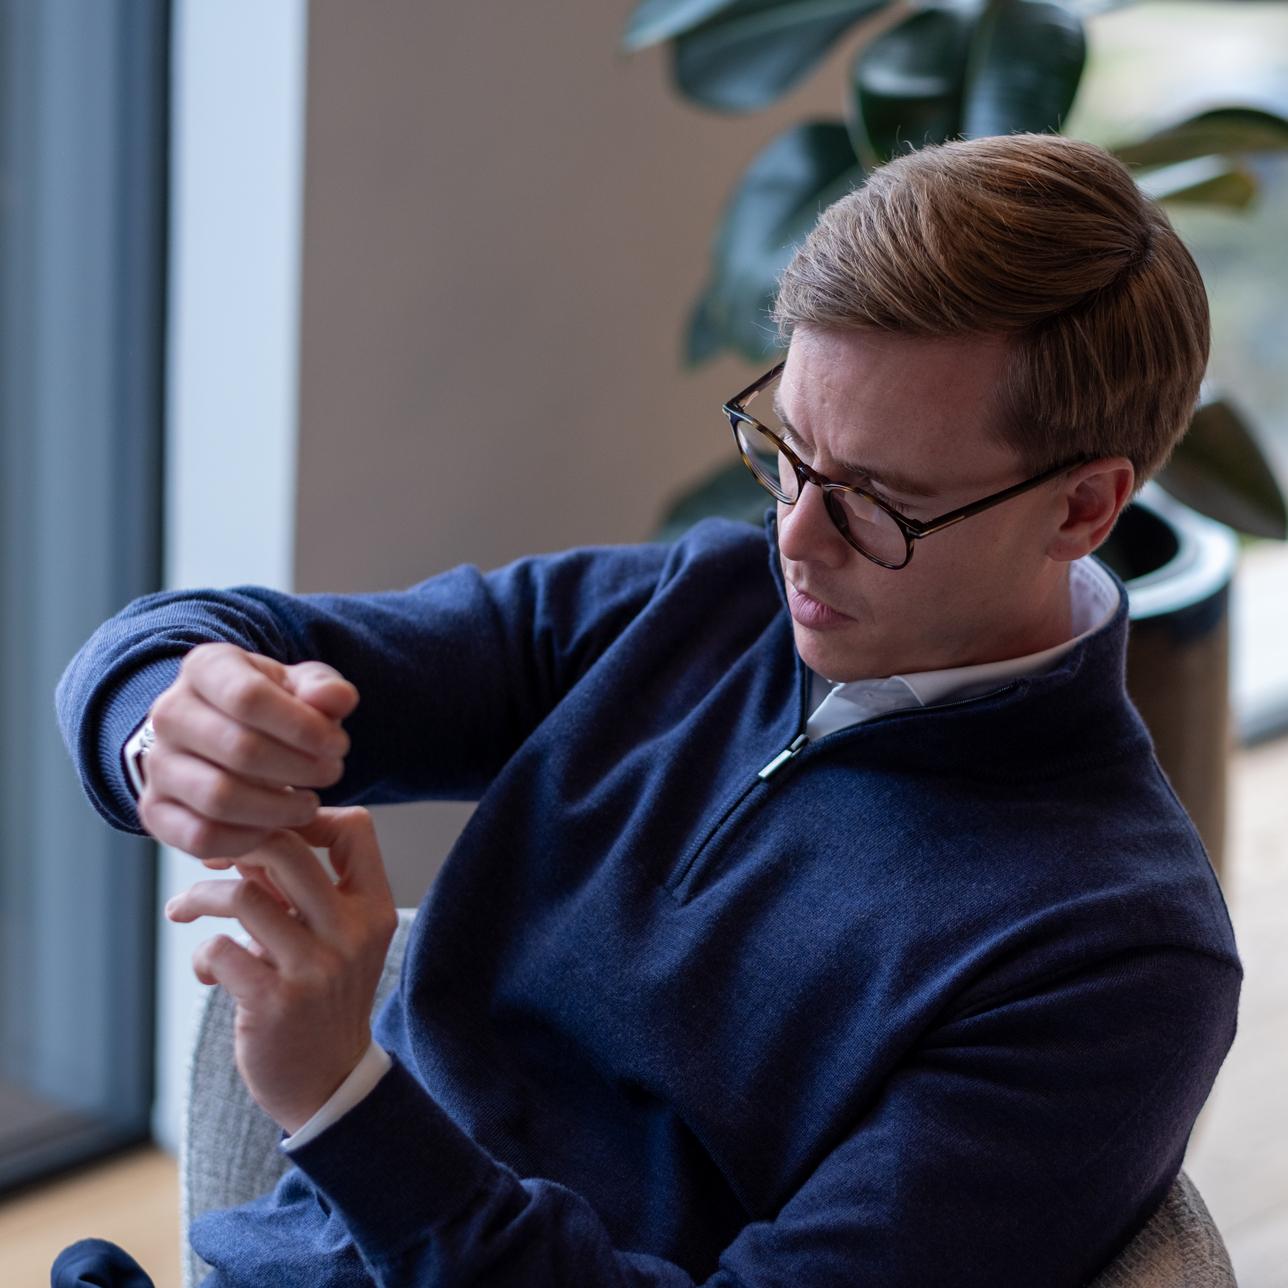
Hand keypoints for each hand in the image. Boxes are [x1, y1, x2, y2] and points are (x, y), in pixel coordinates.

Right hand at [138, 642, 359, 862]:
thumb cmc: (271, 708)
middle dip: (300, 768)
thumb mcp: (302, 686)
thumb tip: (339, 699)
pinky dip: (248, 840)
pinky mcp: (154, 811)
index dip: (302, 727)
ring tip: (309, 804)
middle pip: (239, 749)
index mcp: (204, 668)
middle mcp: (168, 713)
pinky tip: (277, 828)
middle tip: (331, 773)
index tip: (337, 745)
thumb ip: (324, 690)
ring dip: (278, 808)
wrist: (223, 734)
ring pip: (219, 798)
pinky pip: (200, 837)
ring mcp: (156, 765)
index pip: (248, 696)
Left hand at [164, 806, 397, 1133]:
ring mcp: (314, 969)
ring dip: (200, 897)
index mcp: (373, 909)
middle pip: (287, 850)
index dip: (304, 818)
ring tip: (184, 910)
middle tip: (212, 862)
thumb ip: (300, 891)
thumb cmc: (323, 998)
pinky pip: (218, 951)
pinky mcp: (274, 1003)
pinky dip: (201, 955)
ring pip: (242, 895)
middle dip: (236, 845)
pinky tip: (206, 970)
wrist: (329, 1082)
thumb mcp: (333, 938)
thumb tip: (244, 840)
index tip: (265, 837)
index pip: (355, 828)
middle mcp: (351, 933)